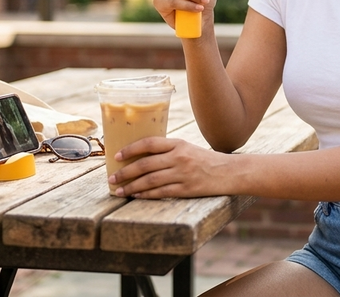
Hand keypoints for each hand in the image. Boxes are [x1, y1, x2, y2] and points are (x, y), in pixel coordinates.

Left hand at [108, 137, 230, 198]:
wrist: (228, 172)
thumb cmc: (204, 160)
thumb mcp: (187, 148)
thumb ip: (167, 150)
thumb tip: (140, 156)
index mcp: (178, 144)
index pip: (150, 143)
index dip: (131, 149)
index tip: (117, 156)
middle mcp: (179, 158)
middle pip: (146, 165)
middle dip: (125, 172)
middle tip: (111, 178)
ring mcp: (183, 174)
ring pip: (150, 181)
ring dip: (132, 186)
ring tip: (119, 190)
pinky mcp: (187, 189)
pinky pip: (161, 192)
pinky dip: (146, 195)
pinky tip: (136, 196)